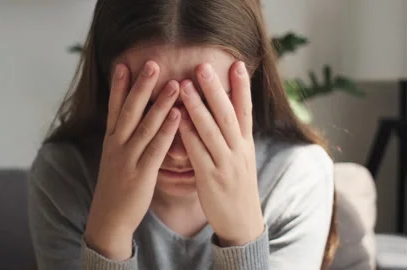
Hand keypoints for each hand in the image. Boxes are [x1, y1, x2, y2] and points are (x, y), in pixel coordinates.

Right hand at [85, 61, 180, 259]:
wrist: (109, 218)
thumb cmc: (116, 187)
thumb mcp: (115, 158)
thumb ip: (123, 139)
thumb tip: (133, 120)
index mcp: (111, 141)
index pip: (114, 108)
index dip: (119, 86)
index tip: (124, 63)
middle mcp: (117, 145)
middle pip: (129, 110)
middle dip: (141, 86)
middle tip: (152, 63)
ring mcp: (128, 158)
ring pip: (145, 126)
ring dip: (160, 103)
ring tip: (175, 83)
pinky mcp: (142, 173)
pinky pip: (156, 148)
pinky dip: (167, 130)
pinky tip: (178, 115)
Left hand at [178, 61, 263, 245]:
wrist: (242, 222)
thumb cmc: (238, 187)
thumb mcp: (242, 159)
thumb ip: (235, 137)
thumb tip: (228, 113)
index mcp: (246, 144)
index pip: (246, 110)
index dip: (243, 87)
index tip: (237, 63)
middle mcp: (238, 150)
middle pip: (228, 115)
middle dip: (215, 89)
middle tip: (202, 66)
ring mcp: (225, 164)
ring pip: (211, 130)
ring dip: (197, 106)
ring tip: (184, 85)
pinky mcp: (210, 178)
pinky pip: (197, 153)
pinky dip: (187, 134)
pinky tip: (176, 119)